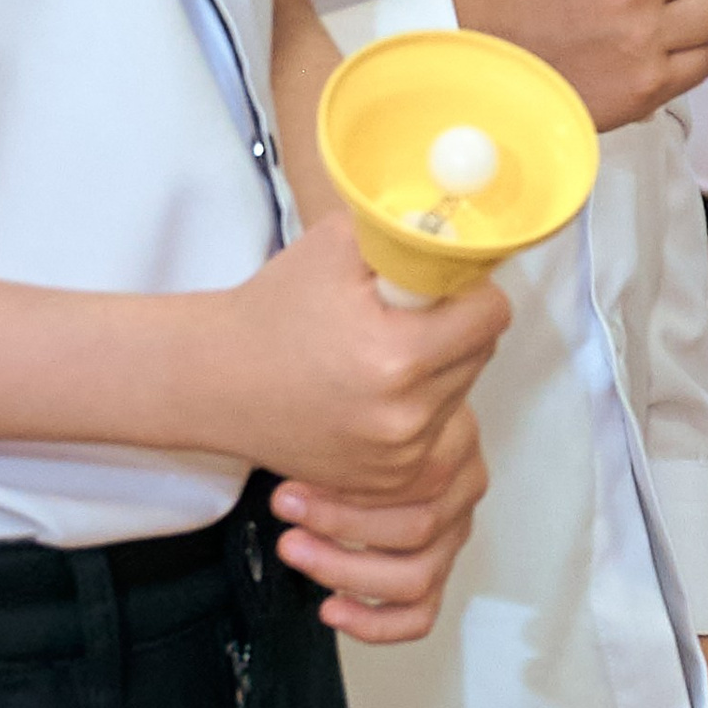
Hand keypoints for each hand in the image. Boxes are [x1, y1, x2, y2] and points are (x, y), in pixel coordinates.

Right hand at [198, 210, 505, 498]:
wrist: (216, 381)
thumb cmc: (274, 309)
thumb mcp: (341, 244)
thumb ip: (411, 233)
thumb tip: (469, 228)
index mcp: (397, 356)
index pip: (491, 315)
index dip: (471, 289)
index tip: (442, 282)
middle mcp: (404, 416)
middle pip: (481, 353)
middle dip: (455, 326)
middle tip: (402, 314)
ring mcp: (397, 457)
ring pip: (461, 390)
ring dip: (439, 366)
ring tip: (379, 351)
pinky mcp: (389, 478)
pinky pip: (436, 427)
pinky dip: (419, 404)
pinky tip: (373, 387)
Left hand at [270, 403, 489, 642]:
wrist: (391, 427)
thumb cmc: (371, 421)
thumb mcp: (364, 406)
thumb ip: (345, 429)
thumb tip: (295, 442)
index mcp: (457, 443)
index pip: (418, 477)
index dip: (350, 488)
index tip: (294, 482)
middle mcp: (464, 492)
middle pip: (417, 528)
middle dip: (339, 522)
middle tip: (288, 509)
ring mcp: (452, 536)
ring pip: (416, 577)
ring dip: (345, 568)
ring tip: (296, 549)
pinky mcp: (436, 572)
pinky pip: (419, 615)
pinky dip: (374, 622)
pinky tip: (331, 607)